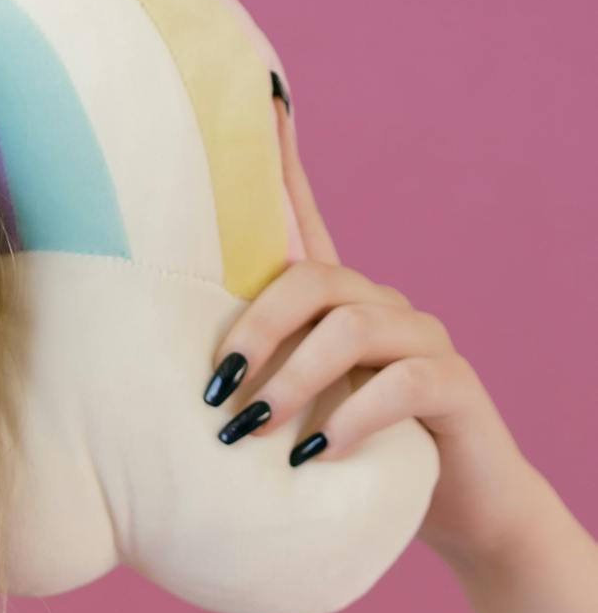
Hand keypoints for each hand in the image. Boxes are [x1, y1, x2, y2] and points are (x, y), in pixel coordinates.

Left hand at [200, 95, 551, 572]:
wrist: (450, 509)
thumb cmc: (345, 461)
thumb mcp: (286, 417)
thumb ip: (242, 389)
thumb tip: (158, 394)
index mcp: (336, 305)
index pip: (307, 220)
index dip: (284, 164)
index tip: (261, 103)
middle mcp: (382, 307)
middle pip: (314, 280)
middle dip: (255, 331)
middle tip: (216, 392)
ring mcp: (422, 340)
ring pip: (354, 327)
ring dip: (295, 381)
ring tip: (257, 434)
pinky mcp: (454, 386)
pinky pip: (404, 382)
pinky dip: (353, 417)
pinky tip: (318, 452)